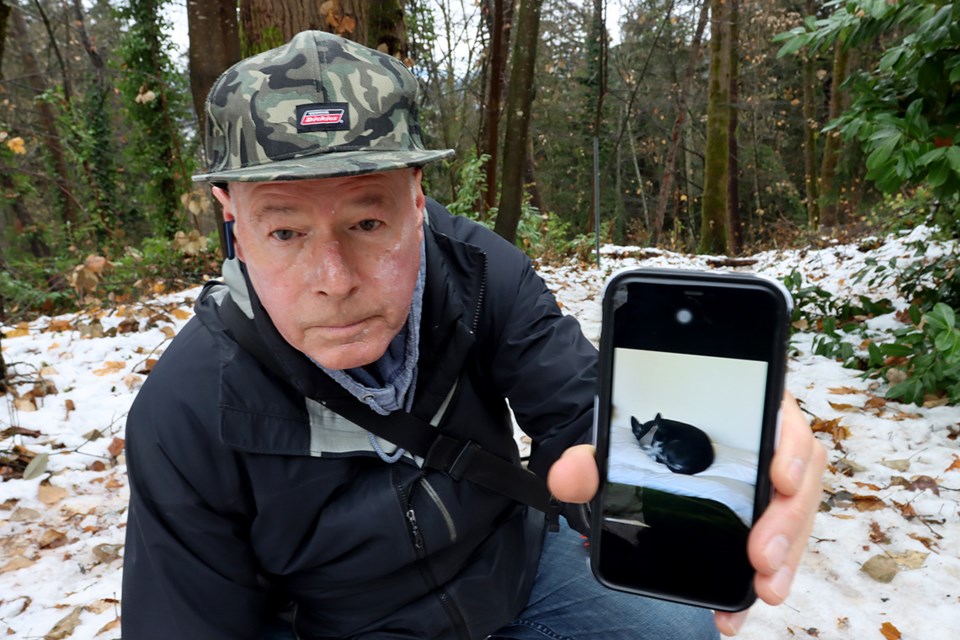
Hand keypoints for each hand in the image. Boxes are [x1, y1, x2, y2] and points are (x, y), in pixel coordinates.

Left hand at [545, 393, 826, 636]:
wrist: (637, 460)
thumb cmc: (641, 444)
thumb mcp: (614, 447)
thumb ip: (590, 459)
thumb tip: (566, 475)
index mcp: (741, 408)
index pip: (781, 416)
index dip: (790, 448)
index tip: (780, 480)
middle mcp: (766, 443)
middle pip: (798, 476)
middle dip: (786, 522)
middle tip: (762, 558)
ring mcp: (769, 484)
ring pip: (794, 516)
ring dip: (786, 556)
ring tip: (764, 588)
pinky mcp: (764, 519)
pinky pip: (776, 545)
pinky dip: (762, 577)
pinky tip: (737, 608)